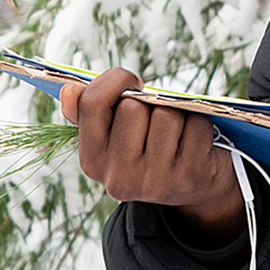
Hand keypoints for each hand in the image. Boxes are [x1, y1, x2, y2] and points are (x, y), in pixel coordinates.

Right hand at [59, 70, 244, 242]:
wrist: (193, 189)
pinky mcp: (190, 176)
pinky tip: (195, 140)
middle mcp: (120, 178)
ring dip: (177, 113)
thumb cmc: (149, 149)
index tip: (132, 82)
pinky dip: (199, 123)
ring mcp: (156, 181)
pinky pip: (195, 124)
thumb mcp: (115, 137)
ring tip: (176, 130)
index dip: (115, 80)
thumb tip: (69, 90)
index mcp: (93, 162)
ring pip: (166, 114)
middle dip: (148, 102)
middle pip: (133, 107)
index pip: (92, 103)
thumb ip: (88, 113)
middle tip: (156, 116)